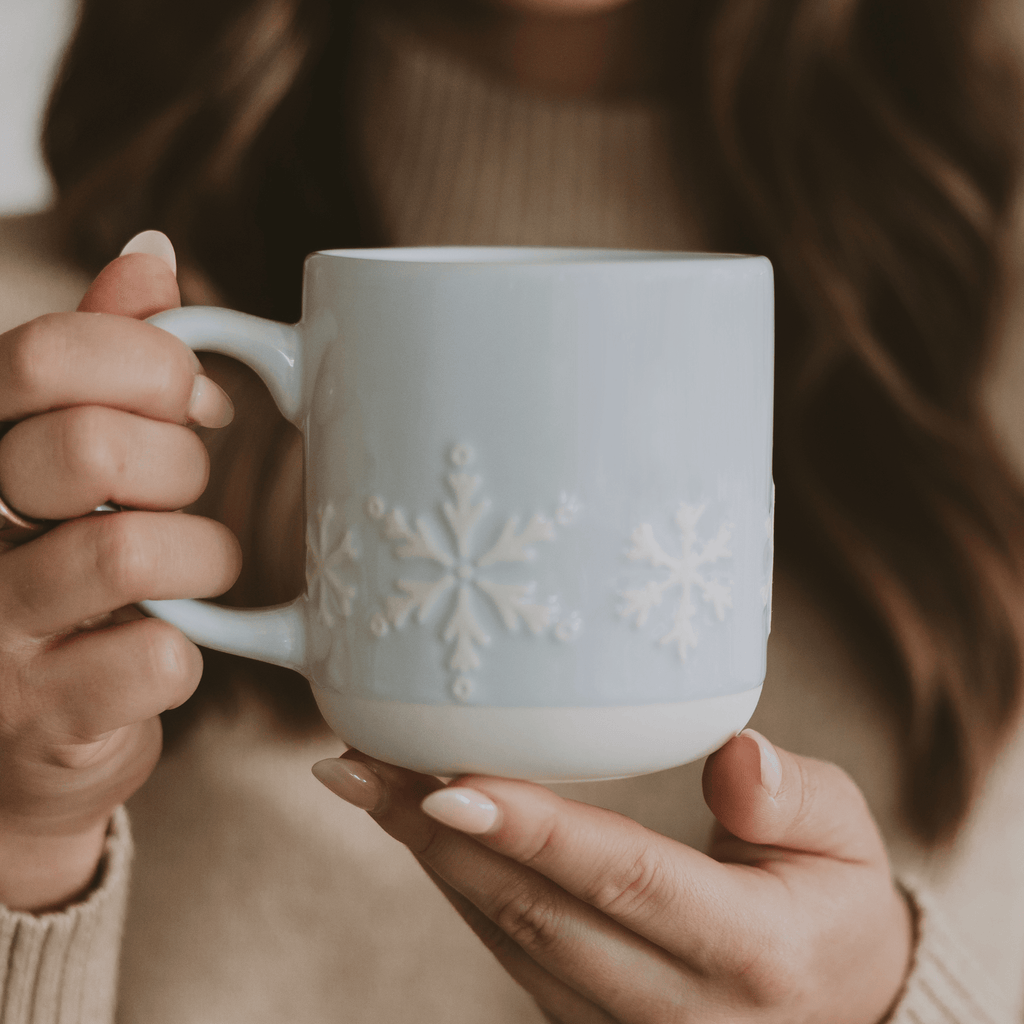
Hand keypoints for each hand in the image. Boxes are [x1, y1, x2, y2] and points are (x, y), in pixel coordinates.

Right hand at [0, 232, 240, 910]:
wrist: (22, 744)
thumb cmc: (64, 578)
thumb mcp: (68, 459)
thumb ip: (100, 362)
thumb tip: (152, 254)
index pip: (40, 358)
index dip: (148, 365)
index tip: (192, 400)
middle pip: (92, 447)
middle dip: (181, 467)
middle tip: (184, 498)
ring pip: (132, 551)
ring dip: (203, 557)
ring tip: (193, 573)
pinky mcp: (48, 720)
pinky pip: (161, 657)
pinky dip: (187, 652)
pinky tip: (161, 651)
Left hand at [313, 732, 912, 1022]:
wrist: (836, 1002)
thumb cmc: (833, 901)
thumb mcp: (845, 835)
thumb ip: (794, 797)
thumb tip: (734, 756)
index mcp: (754, 951)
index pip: (625, 880)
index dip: (533, 831)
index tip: (444, 781)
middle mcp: (681, 1008)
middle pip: (539, 912)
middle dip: (441, 833)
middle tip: (363, 763)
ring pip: (509, 938)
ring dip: (432, 856)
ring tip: (367, 783)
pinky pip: (511, 954)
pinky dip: (460, 886)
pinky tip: (420, 830)